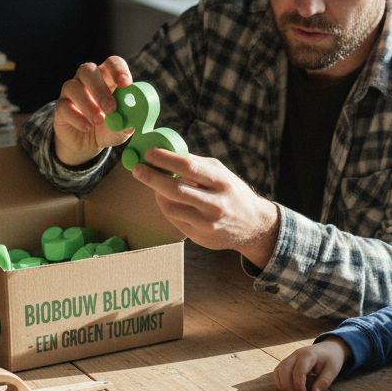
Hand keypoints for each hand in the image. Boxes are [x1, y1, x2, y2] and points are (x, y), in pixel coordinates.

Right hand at [53, 57, 134, 166]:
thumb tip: (132, 122)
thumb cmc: (109, 129)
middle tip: (111, 108)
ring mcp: (71, 92)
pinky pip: (64, 106)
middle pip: (88, 70)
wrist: (87, 145)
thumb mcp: (122, 128)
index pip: (112, 63)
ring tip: (98, 121)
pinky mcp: (61, 107)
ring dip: (87, 104)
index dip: (118, 70)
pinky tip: (87, 127)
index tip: (125, 84)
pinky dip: (76, 117)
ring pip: (72, 86)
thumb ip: (127, 124)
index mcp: (107, 78)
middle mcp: (87, 80)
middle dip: (100, 88)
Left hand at [134, 148, 279, 267]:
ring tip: (156, 185)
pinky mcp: (201, 237)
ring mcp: (207, 224)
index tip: (149, 153)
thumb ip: (197, 165)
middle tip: (137, 169)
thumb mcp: (222, 174)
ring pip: (171, 207)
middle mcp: (215, 204)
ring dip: (158, 194)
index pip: (188, 167)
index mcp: (222, 183)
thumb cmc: (233, 194)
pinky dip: (168, 207)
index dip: (165, 159)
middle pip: (175, 190)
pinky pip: (175, 220)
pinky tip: (170, 201)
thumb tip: (165, 155)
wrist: (254, 226)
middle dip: (151, 178)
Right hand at [274, 339, 349, 390]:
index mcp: (309, 355)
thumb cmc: (331, 360)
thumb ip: (324, 382)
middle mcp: (297, 354)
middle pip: (285, 370)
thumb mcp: (333, 370)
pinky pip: (278, 371)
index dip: (298, 385)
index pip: (298, 371)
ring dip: (283, 385)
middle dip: (289, 386)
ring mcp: (290, 356)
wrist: (329, 348)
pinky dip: (280, 381)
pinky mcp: (287, 361)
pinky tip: (288, 389)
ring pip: (279, 370)